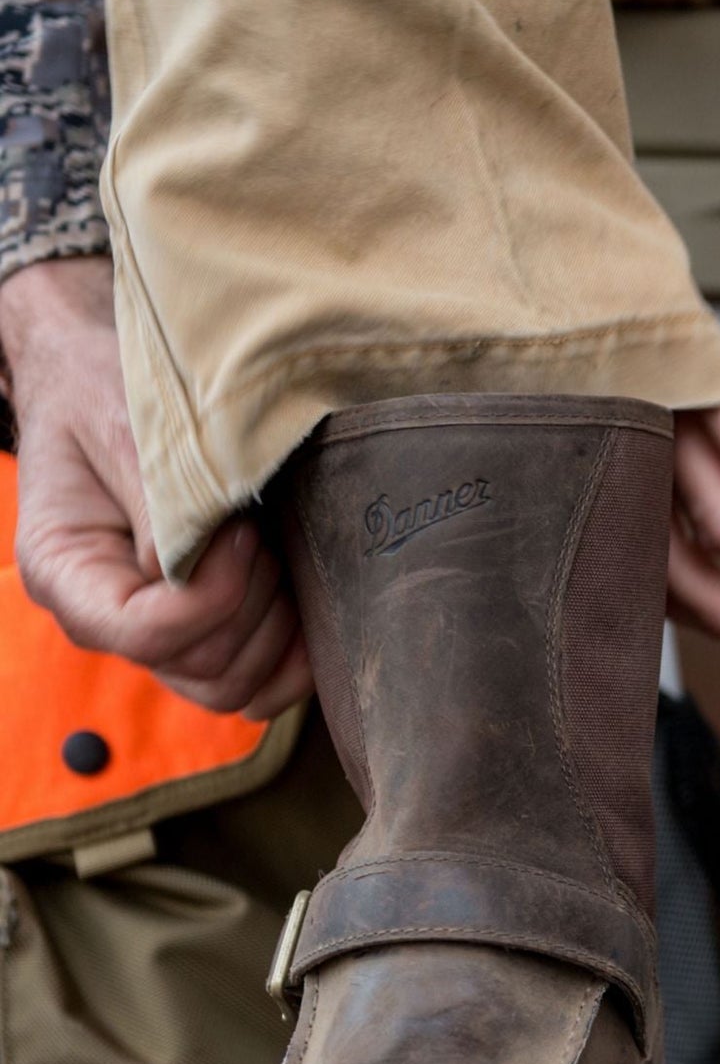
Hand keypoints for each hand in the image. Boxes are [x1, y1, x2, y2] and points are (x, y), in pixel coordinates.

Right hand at [2, 256, 311, 718]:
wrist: (105, 379)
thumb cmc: (107, 391)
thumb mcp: (126, 429)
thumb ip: (165, 505)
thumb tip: (205, 570)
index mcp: (67, 575)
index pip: (146, 633)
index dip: (214, 594)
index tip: (242, 530)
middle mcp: (106, 619)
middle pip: (200, 665)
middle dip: (253, 603)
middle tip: (260, 531)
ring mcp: (157, 631)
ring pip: (233, 684)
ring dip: (278, 628)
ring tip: (273, 552)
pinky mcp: (202, 627)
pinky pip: (256, 681)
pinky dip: (293, 656)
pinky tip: (307, 603)